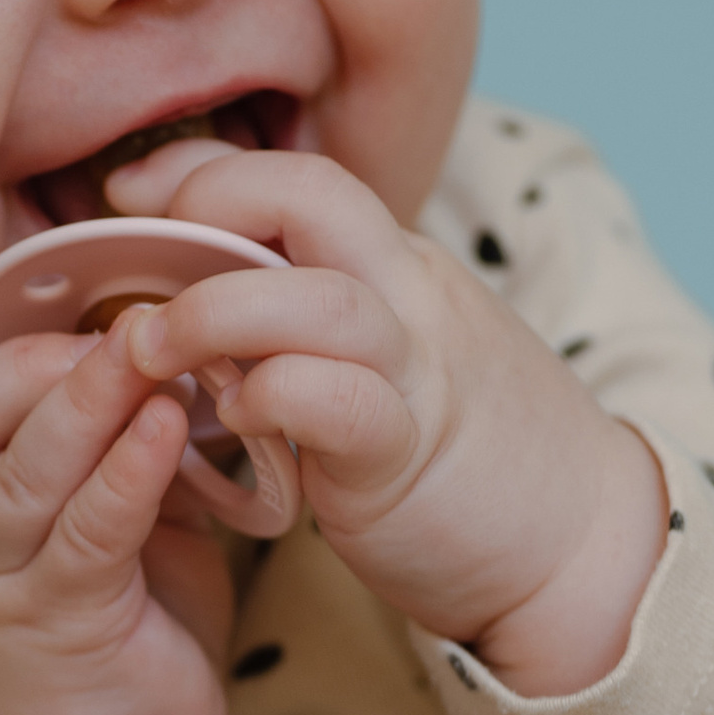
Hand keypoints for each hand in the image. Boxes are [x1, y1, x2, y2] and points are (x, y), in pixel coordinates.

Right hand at [0, 270, 232, 714]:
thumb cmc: (120, 619)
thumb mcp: (102, 508)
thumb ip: (112, 432)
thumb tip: (162, 333)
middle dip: (19, 361)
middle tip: (96, 317)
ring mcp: (8, 584)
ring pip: (20, 474)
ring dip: (79, 404)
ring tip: (139, 350)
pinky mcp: (65, 626)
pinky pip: (89, 535)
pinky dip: (126, 475)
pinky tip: (166, 428)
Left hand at [106, 137, 666, 698]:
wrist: (583, 545)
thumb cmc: (467, 461)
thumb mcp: (388, 362)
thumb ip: (313, 326)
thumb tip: (208, 306)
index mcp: (396, 268)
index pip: (298, 177)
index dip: (205, 169)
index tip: (129, 190)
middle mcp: (410, 297)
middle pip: (312, 193)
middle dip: (210, 201)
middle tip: (137, 250)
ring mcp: (417, 370)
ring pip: (317, 297)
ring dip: (216, 310)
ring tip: (150, 345)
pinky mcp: (412, 454)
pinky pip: (339, 401)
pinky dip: (274, 396)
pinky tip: (235, 415)